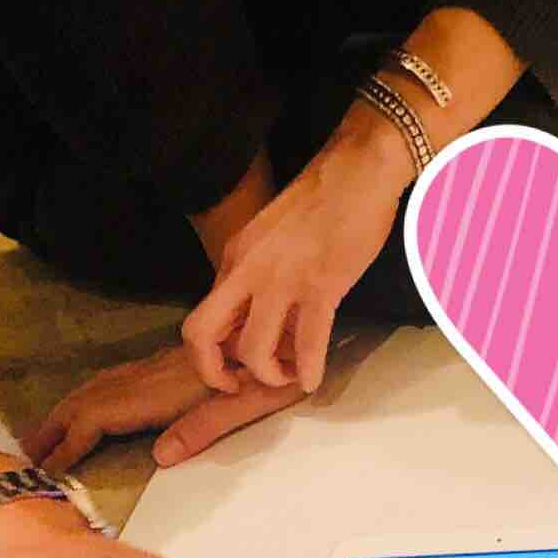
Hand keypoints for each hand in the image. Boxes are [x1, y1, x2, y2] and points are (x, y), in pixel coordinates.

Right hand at [22, 344, 305, 474]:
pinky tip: (84, 407)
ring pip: (97, 387)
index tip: (46, 471)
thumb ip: (204, 427)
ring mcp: (156, 367)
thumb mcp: (247, 403)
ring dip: (64, 412)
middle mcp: (152, 373)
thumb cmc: (273, 373)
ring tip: (40, 438)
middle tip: (22, 458)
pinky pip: (111, 381)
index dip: (70, 443)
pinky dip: (85, 397)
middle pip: (88, 398)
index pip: (101, 415)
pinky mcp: (165, 364)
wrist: (287, 325)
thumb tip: (159, 457)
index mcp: (165, 388)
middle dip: (53, 428)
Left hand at [183, 109, 411, 393]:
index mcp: (235, 258)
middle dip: (214, 372)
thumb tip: (258, 313)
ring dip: (268, 376)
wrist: (356, 171)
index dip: (206, 354)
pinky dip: (308, 370)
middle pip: (202, 334)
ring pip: (253, 348)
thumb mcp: (269, 235)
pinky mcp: (322, 285)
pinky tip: (313, 381)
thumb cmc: (321, 200)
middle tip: (240, 385)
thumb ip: (256, 272)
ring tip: (286, 378)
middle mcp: (248, 271)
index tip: (229, 368)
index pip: (200, 316)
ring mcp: (283, 280)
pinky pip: (308, 342)